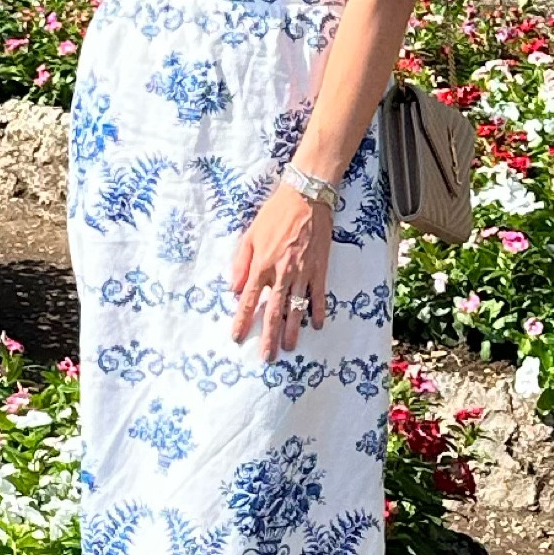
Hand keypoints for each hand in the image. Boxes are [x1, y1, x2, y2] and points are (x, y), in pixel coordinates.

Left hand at [231, 183, 330, 362]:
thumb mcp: (250, 234)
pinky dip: (318, 311)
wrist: (307, 197)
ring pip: (296, 307)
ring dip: (292, 330)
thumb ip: (241, 263)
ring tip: (289, 347)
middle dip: (269, 336)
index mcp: (262, 264)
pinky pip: (318, 295)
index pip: (249, 299)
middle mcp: (281, 272)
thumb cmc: (275, 214)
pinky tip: (316, 325)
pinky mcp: (319, 268)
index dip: (242, 320)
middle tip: (267, 357)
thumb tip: (234, 288)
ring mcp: (302, 272)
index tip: (237, 337)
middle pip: (273, 311)